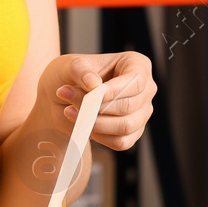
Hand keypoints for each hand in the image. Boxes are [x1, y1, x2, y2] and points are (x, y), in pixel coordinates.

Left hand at [36, 51, 155, 151]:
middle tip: (68, 98)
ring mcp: (141, 113)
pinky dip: (99, 136)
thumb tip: (93, 83)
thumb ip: (80, 70)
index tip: (90, 96)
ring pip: (125, 126)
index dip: (114, 91)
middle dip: (96, 107)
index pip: (135, 81)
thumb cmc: (71, 75)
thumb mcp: (70, 64)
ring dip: (95, 122)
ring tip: (70, 111)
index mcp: (137, 65)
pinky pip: (120, 142)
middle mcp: (145, 89)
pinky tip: (83, 124)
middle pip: (129, 106)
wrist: (62, 96)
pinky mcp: (132, 133)